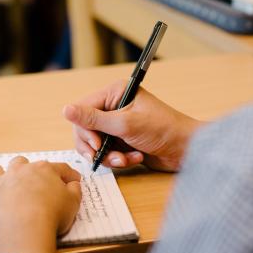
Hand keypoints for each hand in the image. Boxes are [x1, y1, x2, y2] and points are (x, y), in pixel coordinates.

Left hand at [0, 156, 81, 252]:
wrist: (23, 231)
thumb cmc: (51, 216)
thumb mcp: (73, 204)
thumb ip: (75, 191)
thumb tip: (73, 184)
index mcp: (43, 170)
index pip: (59, 168)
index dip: (68, 174)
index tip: (73, 181)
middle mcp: (18, 172)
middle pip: (22, 163)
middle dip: (28, 170)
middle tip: (34, 182)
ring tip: (4, 184)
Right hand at [63, 80, 202, 171]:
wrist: (186, 150)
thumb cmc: (162, 130)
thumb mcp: (125, 124)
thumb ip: (93, 119)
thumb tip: (65, 110)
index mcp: (115, 93)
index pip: (83, 109)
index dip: (85, 129)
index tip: (95, 144)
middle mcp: (114, 107)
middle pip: (85, 129)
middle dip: (96, 146)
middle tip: (109, 155)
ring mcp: (118, 126)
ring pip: (95, 144)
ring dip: (109, 156)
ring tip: (125, 159)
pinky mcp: (123, 142)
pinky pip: (107, 153)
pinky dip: (118, 159)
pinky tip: (135, 158)